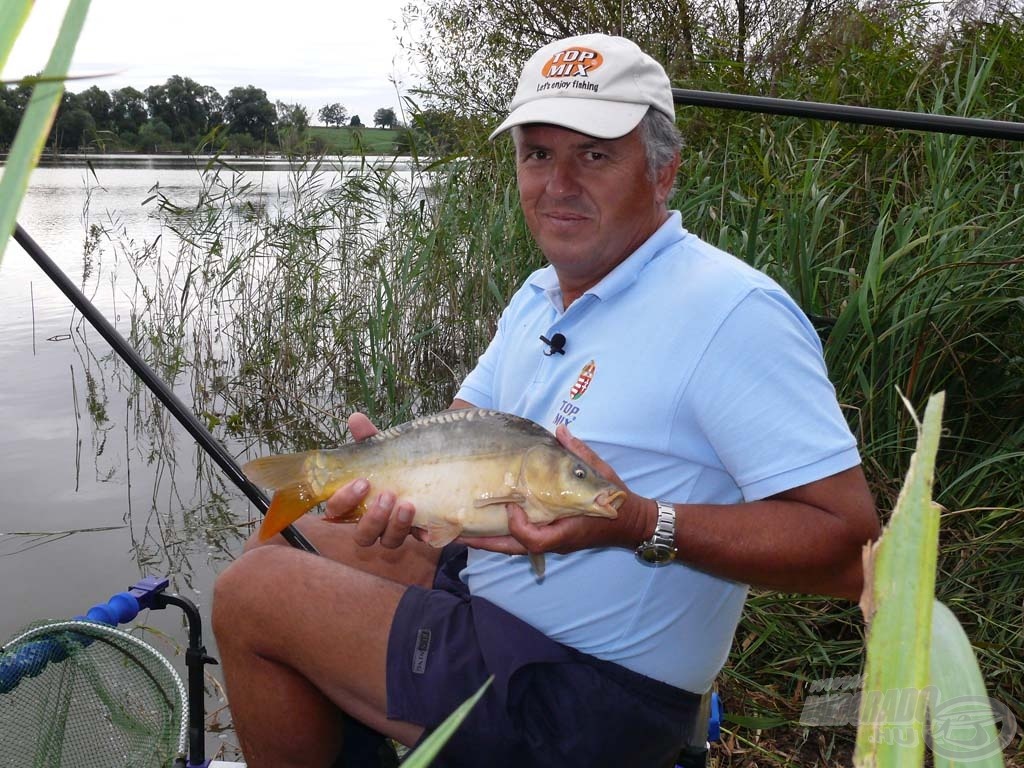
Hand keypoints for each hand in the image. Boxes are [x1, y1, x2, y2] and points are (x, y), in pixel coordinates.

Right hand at [323, 413, 420, 548]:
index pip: (338, 511)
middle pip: (363, 536)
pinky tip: (428, 525)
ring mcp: (398, 531)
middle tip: (386, 495)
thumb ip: (370, 438)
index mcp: (359, 503)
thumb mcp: (387, 451)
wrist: (439, 472)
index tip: (362, 482)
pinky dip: (423, 533)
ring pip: (389, 541)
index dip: (344, 501)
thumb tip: (356, 418)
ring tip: (408, 504)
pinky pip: (421, 541)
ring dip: (396, 526)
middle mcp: (376, 522)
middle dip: (372, 518)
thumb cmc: (401, 465)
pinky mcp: (423, 534)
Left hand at [463, 424, 652, 555]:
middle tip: (457, 532)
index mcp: (567, 529)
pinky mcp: (548, 539)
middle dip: (484, 542)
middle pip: (513, 547)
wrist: (629, 523)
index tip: (513, 507)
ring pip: (512, 547)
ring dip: (486, 541)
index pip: (535, 538)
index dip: (520, 525)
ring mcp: (551, 542)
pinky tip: (482, 527)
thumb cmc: (614, 500)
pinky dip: (500, 537)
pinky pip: (518, 542)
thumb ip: (578, 452)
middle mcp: (555, 540)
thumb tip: (560, 429)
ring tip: (460, 532)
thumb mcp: (600, 473)